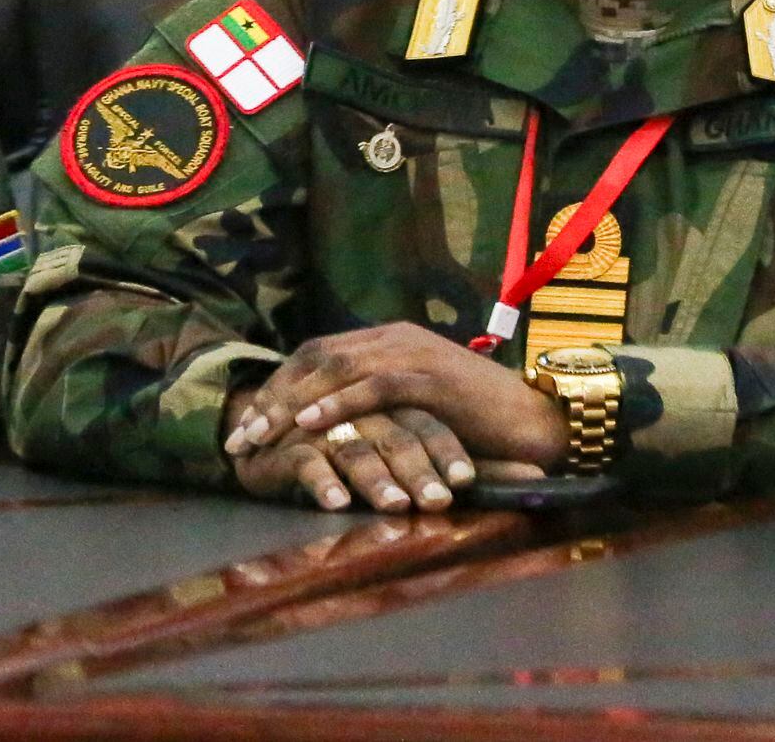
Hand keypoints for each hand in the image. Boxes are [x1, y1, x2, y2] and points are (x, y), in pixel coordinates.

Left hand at [225, 324, 562, 506]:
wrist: (535, 420)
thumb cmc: (476, 424)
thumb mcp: (416, 408)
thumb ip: (379, 405)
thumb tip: (334, 429)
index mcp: (389, 340)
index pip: (316, 354)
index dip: (277, 387)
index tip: (246, 425)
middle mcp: (395, 337)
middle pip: (314, 358)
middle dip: (271, 397)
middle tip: (239, 437)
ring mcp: (412, 352)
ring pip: (335, 369)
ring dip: (291, 404)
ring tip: (260, 435)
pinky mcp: (430, 376)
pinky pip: (372, 386)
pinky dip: (338, 404)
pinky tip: (310, 426)